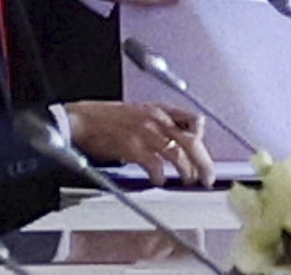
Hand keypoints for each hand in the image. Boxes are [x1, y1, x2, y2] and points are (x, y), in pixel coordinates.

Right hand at [66, 100, 202, 176]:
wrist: (83, 120)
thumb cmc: (108, 119)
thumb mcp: (140, 114)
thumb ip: (158, 126)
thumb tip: (173, 145)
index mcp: (160, 109)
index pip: (194, 119)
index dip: (202, 138)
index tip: (202, 152)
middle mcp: (157, 119)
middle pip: (191, 140)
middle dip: (203, 161)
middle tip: (207, 177)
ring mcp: (146, 132)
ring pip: (177, 153)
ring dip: (186, 171)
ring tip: (188, 180)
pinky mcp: (132, 146)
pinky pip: (154, 164)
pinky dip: (160, 175)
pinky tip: (159, 180)